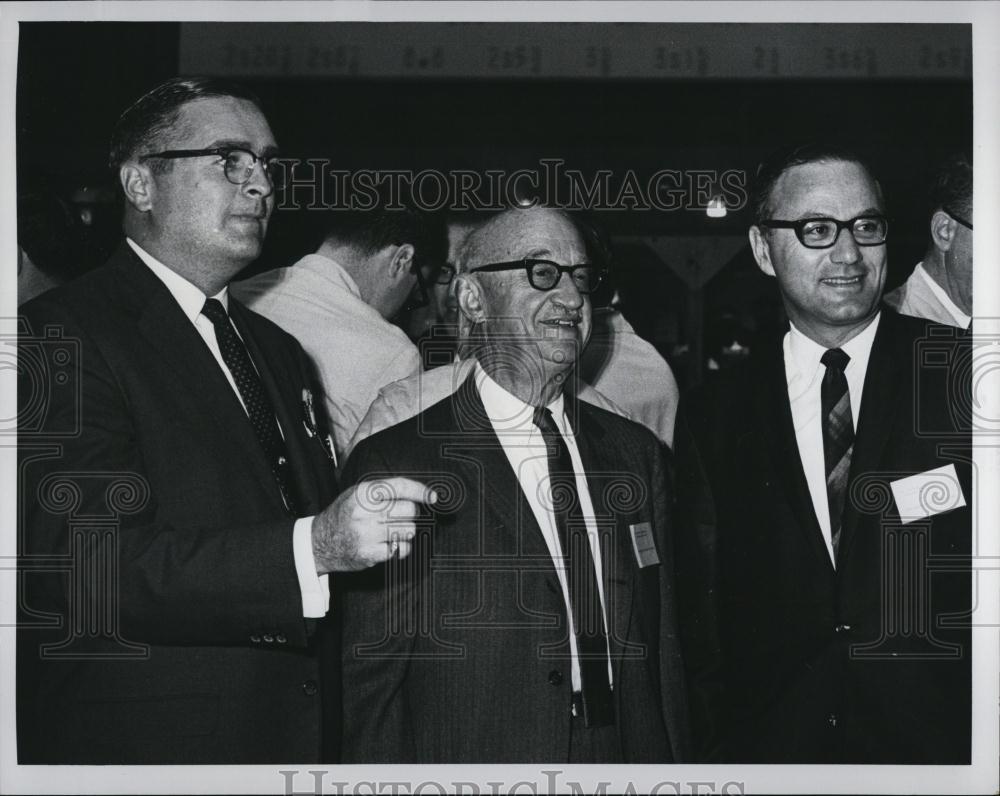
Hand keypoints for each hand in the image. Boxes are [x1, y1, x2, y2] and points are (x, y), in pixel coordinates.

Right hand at [312, 478, 436, 573]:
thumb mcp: (358, 493)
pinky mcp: (369, 554)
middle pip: (409, 510)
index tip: (434, 497)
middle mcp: (364, 512)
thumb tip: (421, 494)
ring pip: (408, 530)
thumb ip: (385, 491)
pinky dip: (400, 548)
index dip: (421, 491)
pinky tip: (389, 544)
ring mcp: (366, 534)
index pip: (400, 487)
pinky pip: (401, 550)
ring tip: (392, 531)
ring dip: (406, 532)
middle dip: (411, 514)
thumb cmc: (345, 515)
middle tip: (400, 517)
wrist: (319, 542)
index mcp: (363, 493)